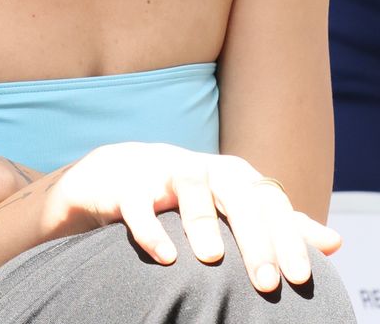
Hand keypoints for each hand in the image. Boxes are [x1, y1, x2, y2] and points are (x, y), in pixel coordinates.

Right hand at [43, 143, 341, 292]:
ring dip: (202, 219)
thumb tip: (334, 241)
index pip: (268, 200)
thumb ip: (277, 226)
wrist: (113, 176)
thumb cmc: (183, 199)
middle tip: (267, 281)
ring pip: (188, 181)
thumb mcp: (230, 210)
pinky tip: (166, 257)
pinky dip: (150, 227)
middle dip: (254, 235)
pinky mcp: (124, 183)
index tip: (299, 279)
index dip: (287, 237)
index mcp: (231, 176)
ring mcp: (160, 169)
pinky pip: (136, 201)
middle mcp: (201, 167)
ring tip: (212, 260)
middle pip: (235, 189)